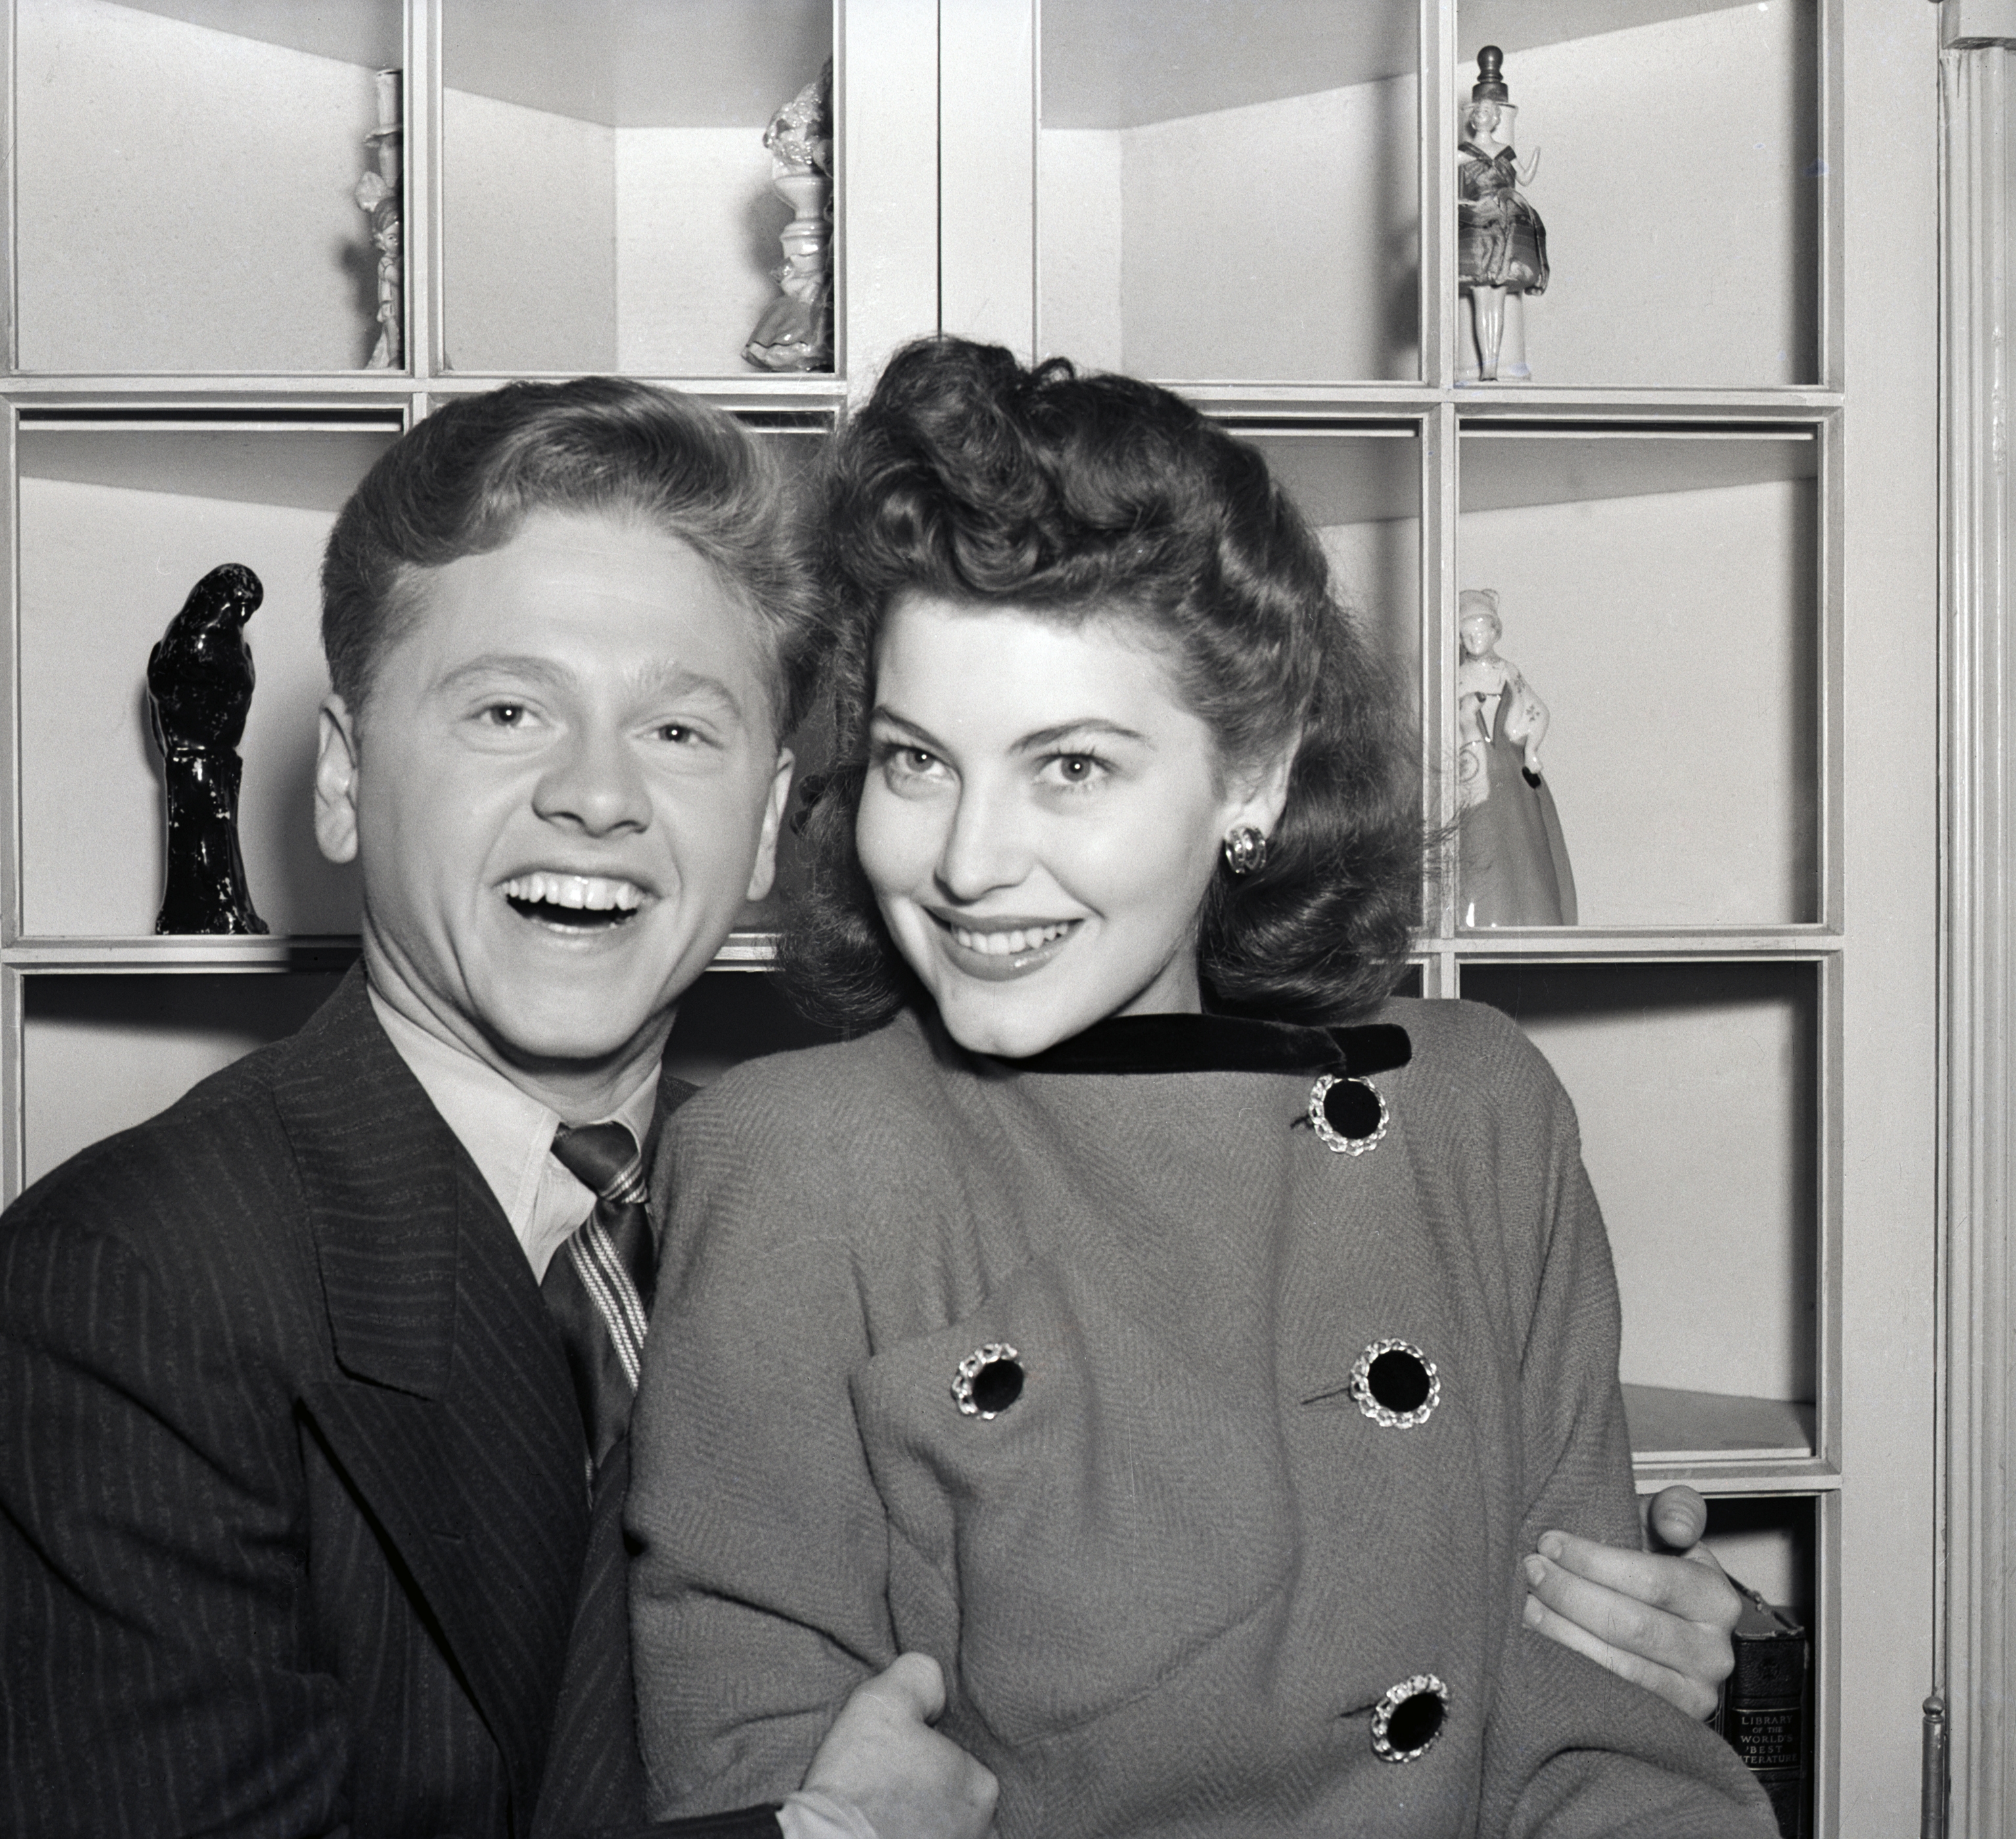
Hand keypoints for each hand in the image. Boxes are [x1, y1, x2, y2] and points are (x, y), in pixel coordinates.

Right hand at [801, 1654, 998, 1838]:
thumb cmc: (859, 1781)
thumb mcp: (884, 1700)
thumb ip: (920, 1676)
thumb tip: (935, 1686)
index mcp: (980, 1786)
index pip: (960, 1763)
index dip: (924, 1757)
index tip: (893, 1761)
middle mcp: (980, 1831)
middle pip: (954, 1804)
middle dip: (926, 1797)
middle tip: (884, 1791)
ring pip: (940, 1831)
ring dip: (917, 1824)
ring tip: (878, 1817)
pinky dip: (905, 1837)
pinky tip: (876, 1832)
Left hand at [1522, 1486, 1738, 1718]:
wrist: (1662, 1629)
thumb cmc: (1654, 1572)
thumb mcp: (1665, 1531)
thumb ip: (1675, 1510)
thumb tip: (1677, 1526)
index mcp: (1716, 1599)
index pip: (1653, 1580)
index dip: (1594, 1560)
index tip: (1550, 1542)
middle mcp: (1713, 1653)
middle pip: (1631, 1625)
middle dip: (1571, 1594)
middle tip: (1532, 1571)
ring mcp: (1693, 1695)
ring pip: (1619, 1667)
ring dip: (1563, 1634)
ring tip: (1528, 1606)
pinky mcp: (1664, 1724)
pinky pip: (1613, 1701)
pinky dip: (1571, 1673)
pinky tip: (1540, 1647)